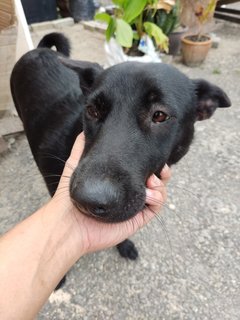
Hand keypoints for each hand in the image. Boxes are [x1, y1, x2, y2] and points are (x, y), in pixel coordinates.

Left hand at [51, 133, 170, 255]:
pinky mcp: (138, 218)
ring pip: (159, 192)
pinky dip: (158, 197)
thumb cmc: (70, 198)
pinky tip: (148, 193)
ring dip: (160, 183)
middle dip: (162, 172)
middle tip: (161, 168)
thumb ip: (80, 149)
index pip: (139, 170)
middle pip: (155, 180)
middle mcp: (129, 194)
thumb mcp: (75, 167)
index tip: (152, 154)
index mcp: (119, 183)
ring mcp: (135, 206)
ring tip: (152, 180)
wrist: (70, 224)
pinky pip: (156, 206)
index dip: (149, 162)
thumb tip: (84, 130)